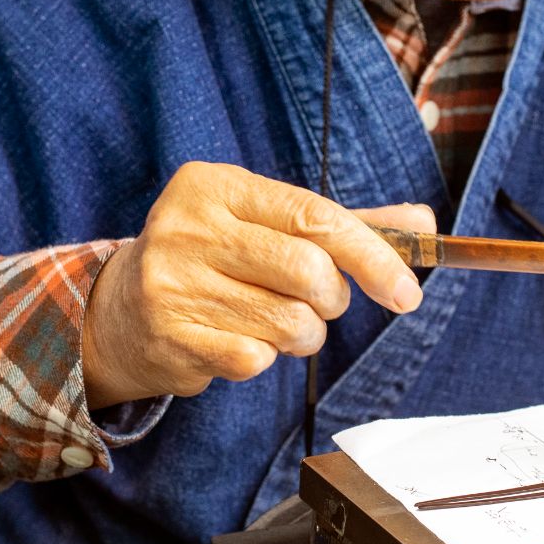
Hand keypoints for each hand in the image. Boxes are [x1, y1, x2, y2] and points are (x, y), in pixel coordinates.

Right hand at [82, 161, 432, 407]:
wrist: (120, 311)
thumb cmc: (212, 259)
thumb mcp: (266, 225)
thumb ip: (343, 223)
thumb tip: (424, 223)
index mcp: (213, 185)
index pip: (314, 216)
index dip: (371, 256)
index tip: (406, 291)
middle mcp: (186, 227)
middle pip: (309, 271)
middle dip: (333, 298)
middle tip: (320, 301)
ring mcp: (172, 284)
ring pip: (290, 322)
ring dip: (303, 334)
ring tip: (275, 321)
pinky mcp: (171, 337)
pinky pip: (257, 359)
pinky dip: (264, 357)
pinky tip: (237, 339)